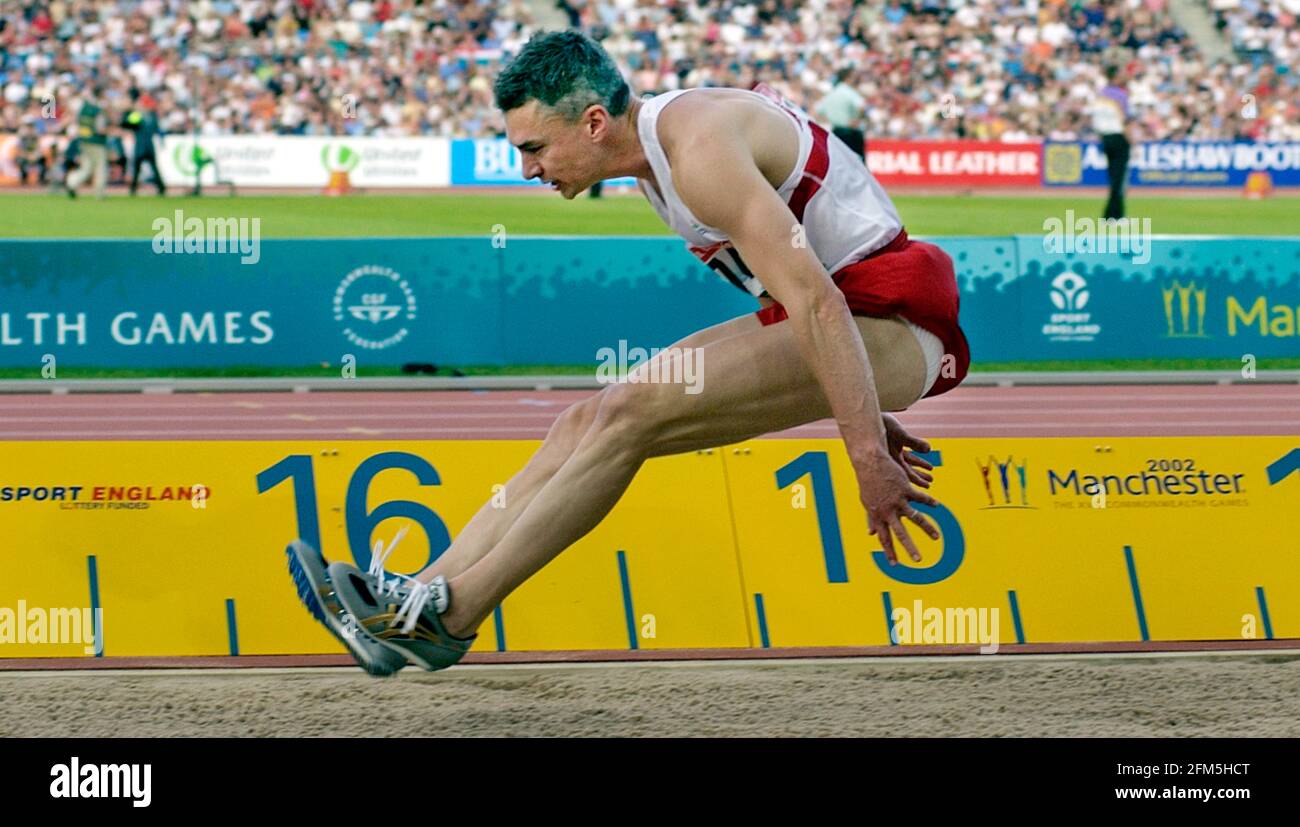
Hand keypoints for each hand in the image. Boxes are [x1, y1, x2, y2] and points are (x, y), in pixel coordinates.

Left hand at [856, 448, 939, 565]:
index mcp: (877, 516)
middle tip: (918, 561)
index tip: (895, 564)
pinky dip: (929, 501)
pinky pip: (920, 498)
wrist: (870, 463)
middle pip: (900, 534)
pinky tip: (937, 505)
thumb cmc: (868, 483)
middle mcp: (888, 511)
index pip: (884, 538)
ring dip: (928, 529)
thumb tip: (870, 534)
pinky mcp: (905, 489)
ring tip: (937, 538)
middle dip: (910, 548)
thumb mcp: (867, 503)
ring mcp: (897, 500)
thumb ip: (871, 519)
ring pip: (915, 518)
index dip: (889, 552)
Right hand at [882, 413, 934, 488]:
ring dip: (918, 467)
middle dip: (918, 476)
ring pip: (907, 462)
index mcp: (891, 459)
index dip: (917, 480)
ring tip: (930, 471)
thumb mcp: (899, 433)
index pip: (906, 474)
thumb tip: (929, 449)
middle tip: (930, 482)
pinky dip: (914, 457)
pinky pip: (905, 454)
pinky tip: (924, 453)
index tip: (928, 486)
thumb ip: (913, 442)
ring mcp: (890, 451)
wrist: (866, 416)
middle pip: (906, 471)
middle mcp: (890, 458)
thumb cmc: (881, 424)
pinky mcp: (891, 444)